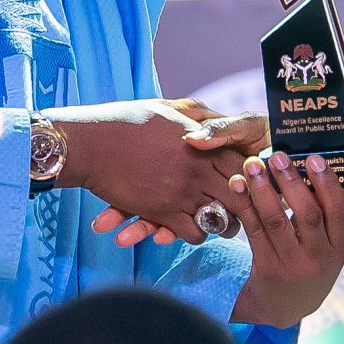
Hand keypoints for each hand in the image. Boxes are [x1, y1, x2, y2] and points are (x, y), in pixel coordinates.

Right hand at [90, 104, 269, 247]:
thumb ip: (196, 115)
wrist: (92, 144)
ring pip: (218, 220)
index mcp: (203, 144)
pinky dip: (196, 235)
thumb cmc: (128, 121)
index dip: (250, 177)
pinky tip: (193, 230)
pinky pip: (192, 233)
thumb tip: (212, 119)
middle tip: (243, 212)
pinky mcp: (162, 212)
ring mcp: (181, 193)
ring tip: (223, 226)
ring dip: (221, 225)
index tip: (251, 183)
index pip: (242, 166)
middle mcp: (197, 170)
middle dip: (243, 206)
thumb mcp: (169, 109)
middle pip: (237, 197)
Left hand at [230, 151, 343, 326]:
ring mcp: (292, 265)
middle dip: (292, 182)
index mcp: (339, 247)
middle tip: (278, 156)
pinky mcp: (267, 268)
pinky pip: (254, 231)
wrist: (287, 306)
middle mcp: (319, 258)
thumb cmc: (309, 262)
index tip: (314, 158)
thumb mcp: (327, 245)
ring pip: (276, 222)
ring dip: (263, 190)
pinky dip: (245, 205)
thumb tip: (306, 163)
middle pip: (308, 215)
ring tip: (253, 165)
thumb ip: (322, 213)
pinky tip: (238, 185)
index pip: (339, 212)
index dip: (328, 184)